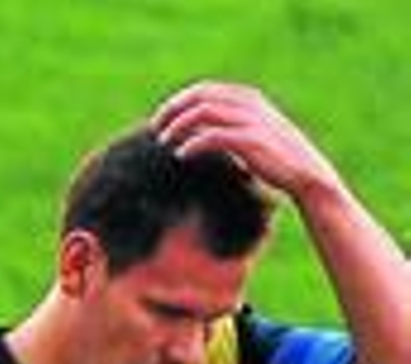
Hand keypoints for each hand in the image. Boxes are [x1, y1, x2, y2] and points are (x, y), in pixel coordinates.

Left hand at [153, 82, 339, 203]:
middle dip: (173, 109)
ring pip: (204, 112)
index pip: (204, 89)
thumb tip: (191, 135)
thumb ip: (225, 129)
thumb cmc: (273, 161)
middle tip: (154, 128)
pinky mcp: (252, 141)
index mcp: (248, 99)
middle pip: (200, 96)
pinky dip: (193, 143)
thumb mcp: (247, 137)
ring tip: (163, 142)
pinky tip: (180, 155)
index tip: (159, 119)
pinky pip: (214, 136)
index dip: (178, 101)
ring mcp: (252, 121)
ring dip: (178, 125)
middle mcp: (250, 104)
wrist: (307, 176)